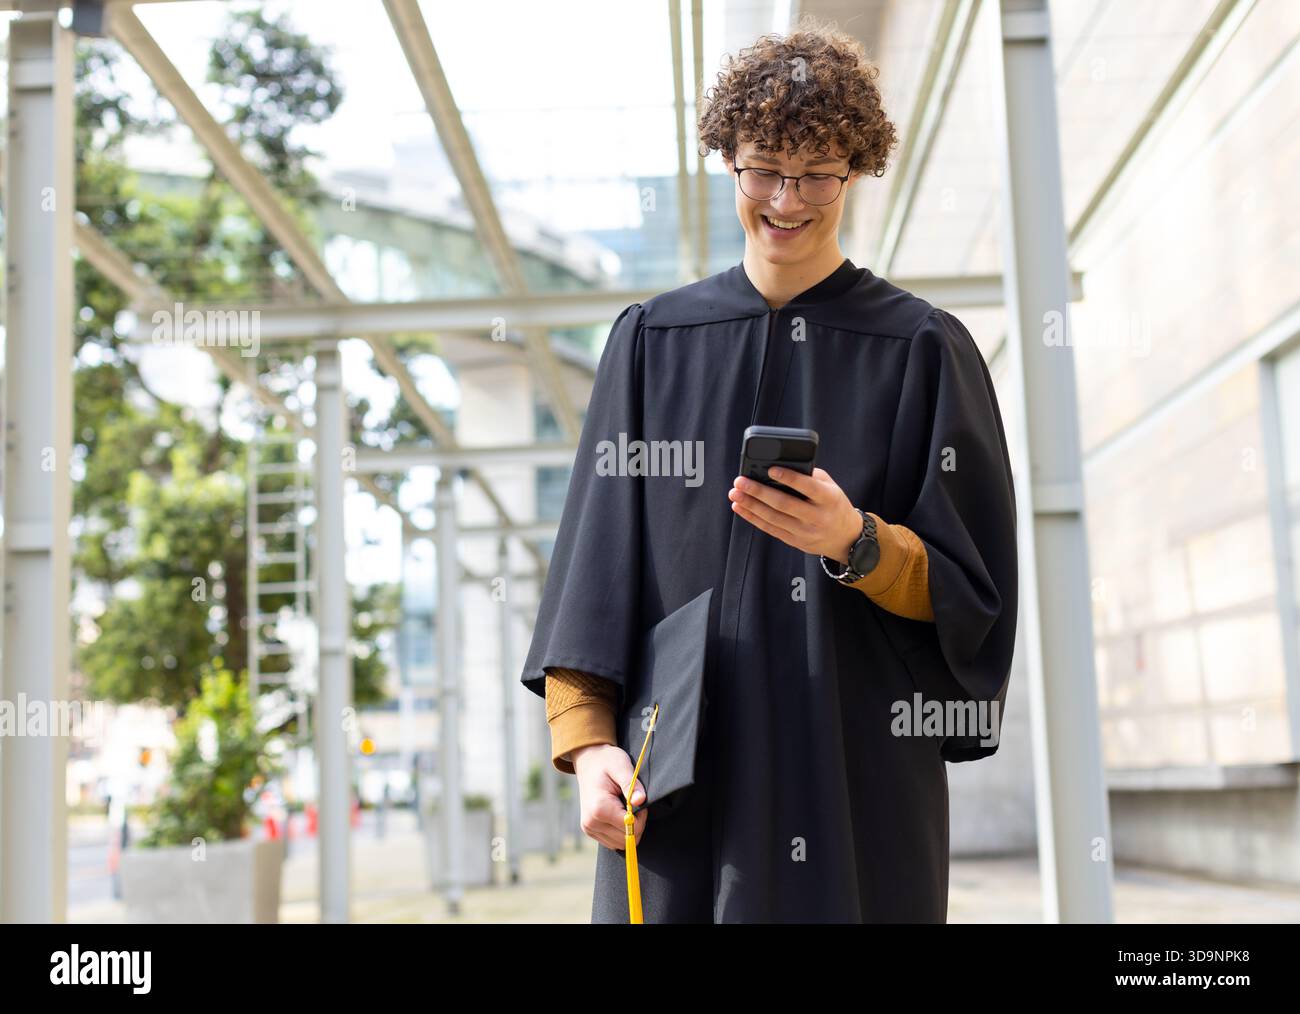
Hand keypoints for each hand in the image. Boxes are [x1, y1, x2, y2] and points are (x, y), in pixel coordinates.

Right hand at [572, 743, 647, 850]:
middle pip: (626, 839)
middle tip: (632, 802)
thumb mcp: (622, 767)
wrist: (589, 761)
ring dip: (628, 828)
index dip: (641, 816)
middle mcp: (591, 822)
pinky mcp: (590, 830)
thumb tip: (641, 801)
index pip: (631, 828)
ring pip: (620, 843)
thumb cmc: (607, 762)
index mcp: (599, 808)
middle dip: (636, 823)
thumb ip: (632, 785)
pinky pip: (612, 842)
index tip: (637, 799)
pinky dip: (620, 831)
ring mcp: (589, 828)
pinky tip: (617, 813)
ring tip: (624, 806)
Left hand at [728, 466, 862, 561]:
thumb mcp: (830, 487)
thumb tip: (779, 465)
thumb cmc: (833, 504)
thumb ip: (809, 476)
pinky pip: (770, 529)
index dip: (789, 478)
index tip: (771, 469)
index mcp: (829, 499)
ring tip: (735, 494)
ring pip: (773, 518)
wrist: (845, 537)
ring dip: (751, 505)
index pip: (808, 487)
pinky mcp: (795, 541)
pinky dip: (753, 518)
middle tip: (740, 481)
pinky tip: (741, 508)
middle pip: (784, 504)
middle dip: (759, 492)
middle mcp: (817, 517)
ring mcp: (805, 532)